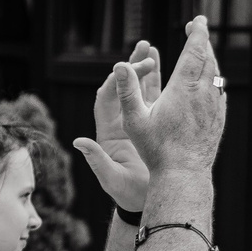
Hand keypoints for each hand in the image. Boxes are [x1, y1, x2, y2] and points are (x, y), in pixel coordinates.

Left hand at [74, 40, 161, 213]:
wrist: (147, 203)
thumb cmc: (128, 195)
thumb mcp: (112, 179)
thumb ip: (97, 161)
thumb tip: (78, 141)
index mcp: (108, 132)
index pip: (107, 98)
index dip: (115, 81)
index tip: (130, 69)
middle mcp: (122, 123)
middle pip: (123, 87)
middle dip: (132, 66)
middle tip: (145, 47)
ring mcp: (138, 123)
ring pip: (140, 90)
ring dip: (146, 70)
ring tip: (154, 49)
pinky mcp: (153, 126)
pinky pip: (155, 101)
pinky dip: (161, 85)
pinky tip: (172, 70)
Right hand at [118, 14, 225, 176]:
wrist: (184, 174)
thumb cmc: (156, 149)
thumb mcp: (135, 120)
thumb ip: (127, 91)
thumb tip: (119, 65)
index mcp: (184, 88)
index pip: (195, 51)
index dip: (198, 32)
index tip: (198, 20)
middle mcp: (204, 93)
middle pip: (208, 58)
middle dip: (202, 40)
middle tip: (197, 28)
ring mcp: (214, 106)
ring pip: (216, 74)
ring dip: (209, 59)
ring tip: (200, 51)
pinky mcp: (219, 118)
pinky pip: (219, 90)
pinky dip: (213, 78)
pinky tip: (208, 81)